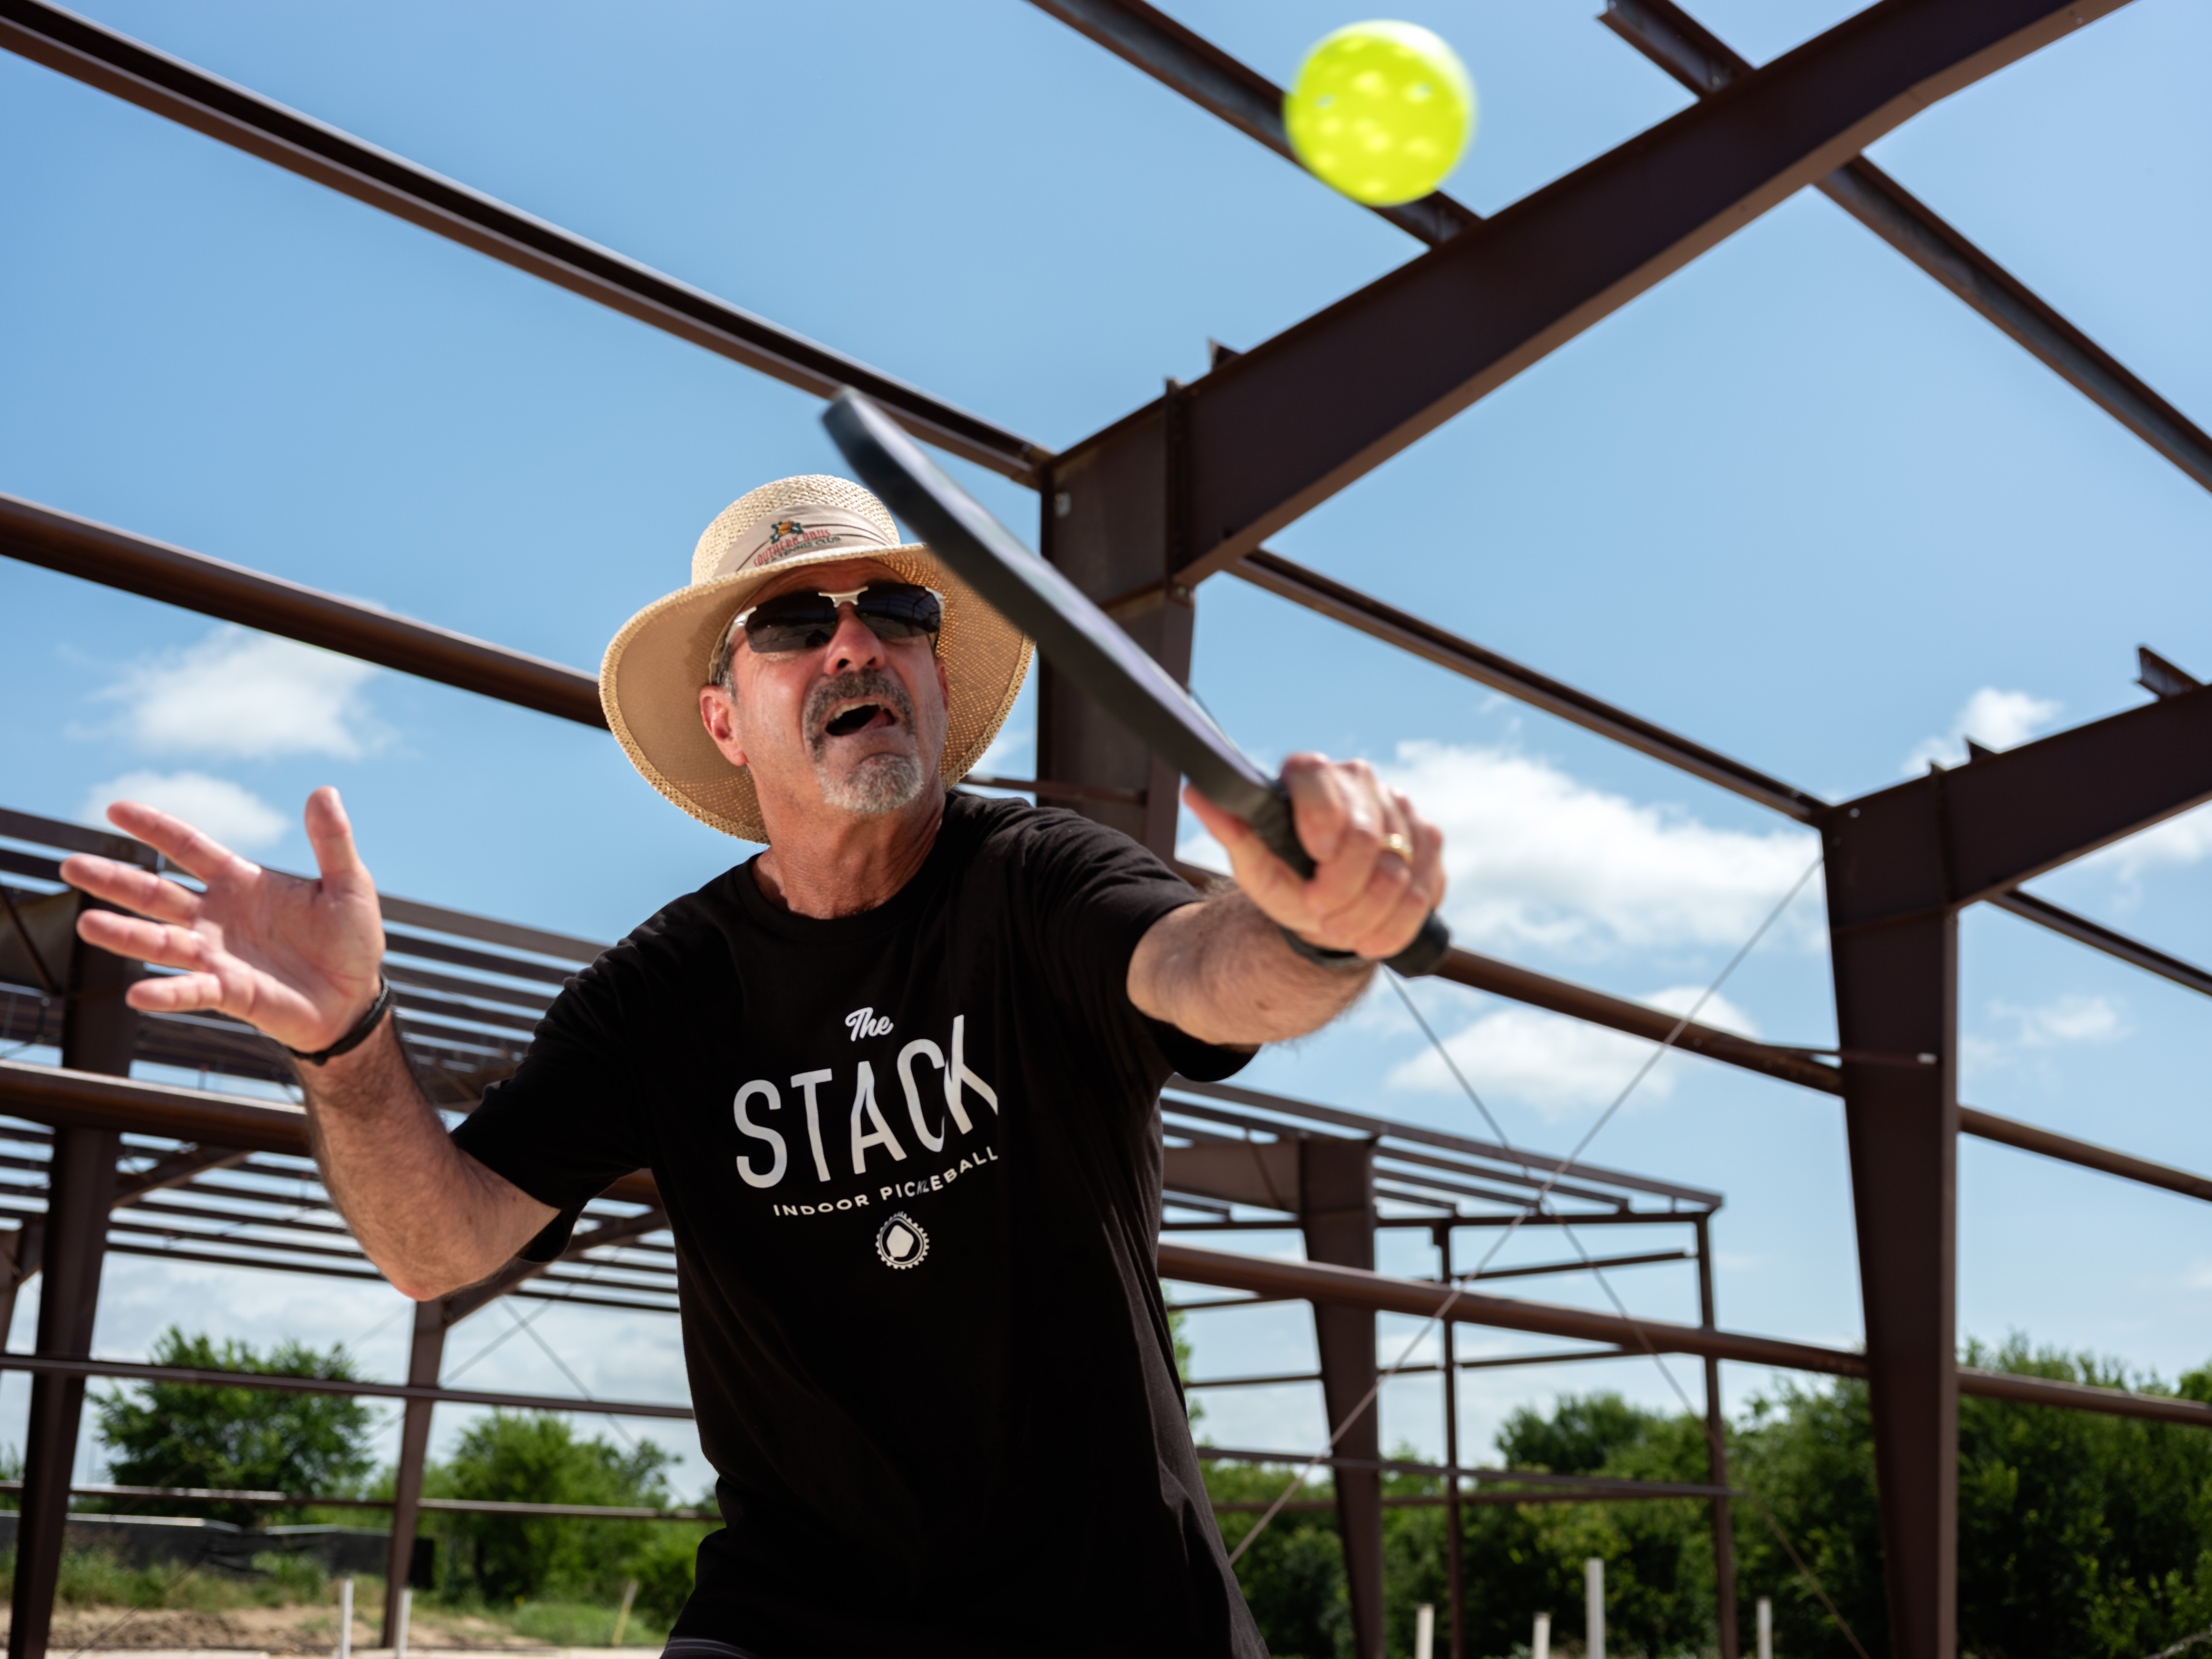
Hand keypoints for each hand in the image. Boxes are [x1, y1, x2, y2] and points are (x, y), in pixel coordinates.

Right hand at [59, 787, 386, 1053]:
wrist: (356, 996)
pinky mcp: (228, 992)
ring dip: (123, 935)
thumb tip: (324, 791)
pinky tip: (136, 994)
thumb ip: (331, 841)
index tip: (115, 808)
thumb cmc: (350, 940)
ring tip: (86, 924)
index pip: (189, 847)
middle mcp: (218, 917)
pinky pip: (190, 991)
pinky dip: (166, 992)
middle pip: (156, 893)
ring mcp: (217, 956)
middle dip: (115, 880)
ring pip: (160, 942)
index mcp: (241, 883)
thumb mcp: (349, 884)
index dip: (154, 828)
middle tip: (69, 864)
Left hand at [1182, 753, 1444, 962]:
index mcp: (1310, 772)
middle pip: (1368, 838)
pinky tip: (1373, 933)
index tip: (1314, 856)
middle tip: (1322, 916)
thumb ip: (1230, 829)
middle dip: (1343, 890)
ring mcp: (1400, 807)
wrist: (1326, 903)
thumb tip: (1195, 792)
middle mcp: (1359, 778)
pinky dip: (1398, 922)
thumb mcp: (1254, 865)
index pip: (1320, 782)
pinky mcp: (1428, 840)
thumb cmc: (1286, 877)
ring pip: (1400, 870)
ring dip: (1369, 914)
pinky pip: (1426, 887)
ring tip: (1343, 931)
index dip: (1321, 821)